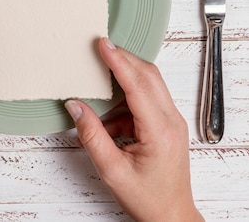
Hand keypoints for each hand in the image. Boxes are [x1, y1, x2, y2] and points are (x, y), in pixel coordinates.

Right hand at [65, 38, 203, 221]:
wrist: (172, 217)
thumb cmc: (148, 199)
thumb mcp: (112, 171)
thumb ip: (92, 135)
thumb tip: (75, 106)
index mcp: (159, 131)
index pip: (137, 84)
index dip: (118, 61)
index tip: (103, 44)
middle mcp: (171, 121)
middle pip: (148, 75)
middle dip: (123, 59)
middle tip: (101, 48)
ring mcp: (173, 121)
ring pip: (150, 84)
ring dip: (126, 78)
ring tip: (101, 81)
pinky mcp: (169, 124)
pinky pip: (148, 99)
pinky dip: (128, 99)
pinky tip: (110, 118)